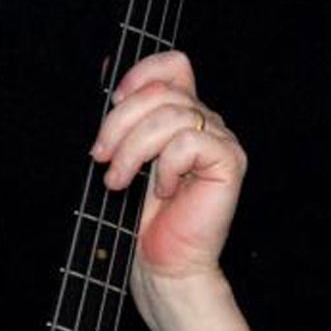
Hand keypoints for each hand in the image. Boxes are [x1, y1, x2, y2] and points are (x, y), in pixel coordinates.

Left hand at [90, 50, 245, 285]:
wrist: (163, 266)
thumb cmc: (140, 219)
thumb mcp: (122, 158)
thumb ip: (122, 117)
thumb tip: (105, 68)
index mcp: (183, 115)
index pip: (173, 65)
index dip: (140, 74)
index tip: (112, 103)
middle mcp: (205, 121)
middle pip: (162, 91)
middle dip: (119, 123)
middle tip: (100, 157)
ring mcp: (220, 140)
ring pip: (170, 116)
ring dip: (132, 151)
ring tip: (118, 182)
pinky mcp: (229, 161)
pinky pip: (187, 143)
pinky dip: (164, 167)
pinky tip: (163, 191)